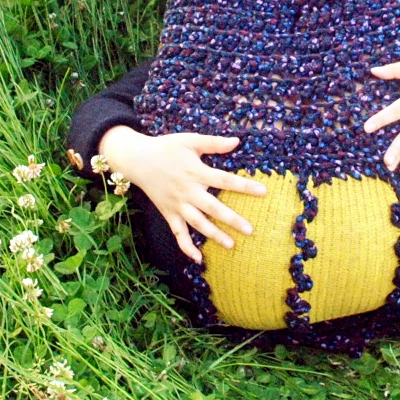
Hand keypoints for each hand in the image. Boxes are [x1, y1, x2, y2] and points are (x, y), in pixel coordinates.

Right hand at [96, 126, 265, 263]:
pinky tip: (198, 258)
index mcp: (196, 172)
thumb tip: (236, 141)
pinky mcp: (168, 214)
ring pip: (198, 224)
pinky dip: (186, 247)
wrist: (137, 160)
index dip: (244, 186)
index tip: (263, 192)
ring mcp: (177, 205)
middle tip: (250, 230)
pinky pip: (178, 233)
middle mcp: (188, 191)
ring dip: (214, 235)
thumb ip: (213, 143)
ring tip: (231, 245)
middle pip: (213, 208)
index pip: (225, 180)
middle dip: (232, 219)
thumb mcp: (189, 140)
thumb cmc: (166, 148)